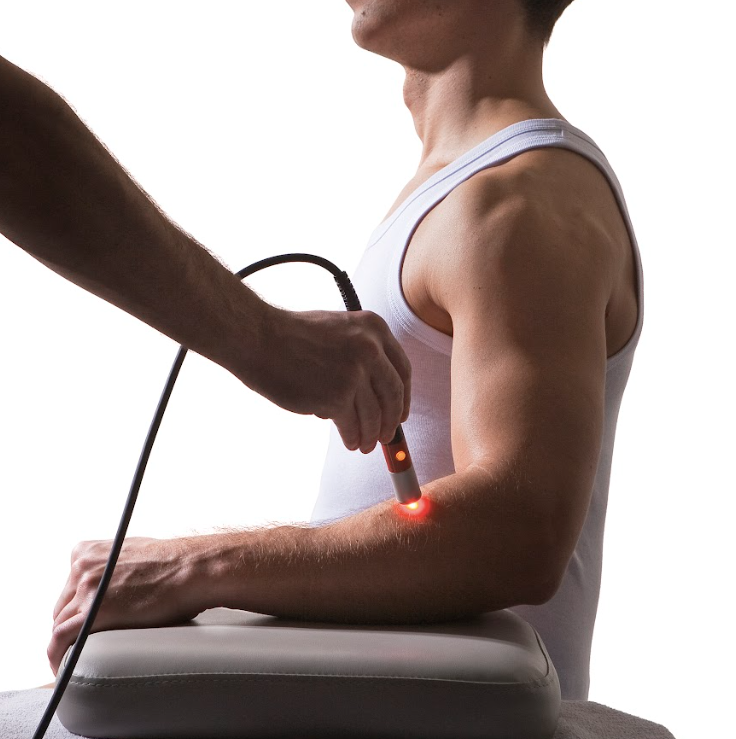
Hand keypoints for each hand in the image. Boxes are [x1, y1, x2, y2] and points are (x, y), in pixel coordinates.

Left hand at [48, 537, 201, 676]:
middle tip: (86, 643)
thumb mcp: (130, 552)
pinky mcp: (93, 612)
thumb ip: (110, 566)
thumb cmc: (173, 563)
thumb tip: (113, 584)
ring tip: (76, 660)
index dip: (76, 608)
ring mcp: (85, 589)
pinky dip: (56, 656)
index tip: (83, 621)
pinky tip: (63, 667)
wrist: (190, 569)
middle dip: (73, 625)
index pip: (68, 588)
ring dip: (67, 643)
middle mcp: (82, 566)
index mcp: (87, 551)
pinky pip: (60, 639)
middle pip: (62, 607)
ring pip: (61, 624)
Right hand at [251, 308, 411, 453]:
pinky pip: (353, 426)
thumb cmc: (290, 336)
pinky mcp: (337, 397)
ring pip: (374, 415)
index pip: (402, 370)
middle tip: (386, 435)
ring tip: (365, 445)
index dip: (404, 397)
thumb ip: (361, 352)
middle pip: (393, 395)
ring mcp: (355, 374)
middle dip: (391, 421)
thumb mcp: (338, 330)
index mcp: (374, 328)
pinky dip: (353, 438)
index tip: (400, 412)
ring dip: (371, 435)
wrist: (258, 339)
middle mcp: (370, 349)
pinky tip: (350, 442)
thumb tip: (376, 392)